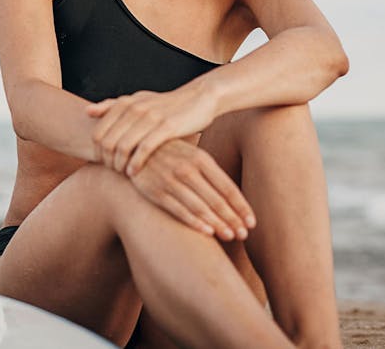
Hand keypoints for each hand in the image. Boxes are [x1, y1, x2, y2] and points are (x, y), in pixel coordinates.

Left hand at [86, 85, 216, 175]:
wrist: (199, 98)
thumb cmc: (165, 104)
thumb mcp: (139, 100)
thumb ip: (112, 106)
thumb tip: (87, 111)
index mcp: (125, 103)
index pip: (97, 134)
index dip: (96, 152)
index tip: (104, 163)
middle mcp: (134, 108)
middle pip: (107, 142)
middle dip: (106, 161)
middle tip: (113, 171)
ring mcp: (150, 117)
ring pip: (123, 147)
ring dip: (119, 165)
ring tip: (123, 173)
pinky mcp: (167, 127)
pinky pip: (144, 149)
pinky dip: (136, 164)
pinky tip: (135, 173)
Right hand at [128, 139, 255, 241]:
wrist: (133, 147)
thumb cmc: (169, 153)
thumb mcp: (192, 154)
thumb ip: (211, 172)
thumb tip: (235, 195)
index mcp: (201, 158)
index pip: (228, 187)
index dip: (241, 207)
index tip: (252, 223)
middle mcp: (188, 169)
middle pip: (217, 199)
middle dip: (233, 219)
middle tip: (244, 235)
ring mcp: (171, 180)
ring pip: (200, 207)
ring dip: (217, 224)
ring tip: (230, 236)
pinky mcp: (155, 191)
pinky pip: (179, 210)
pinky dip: (194, 222)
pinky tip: (207, 233)